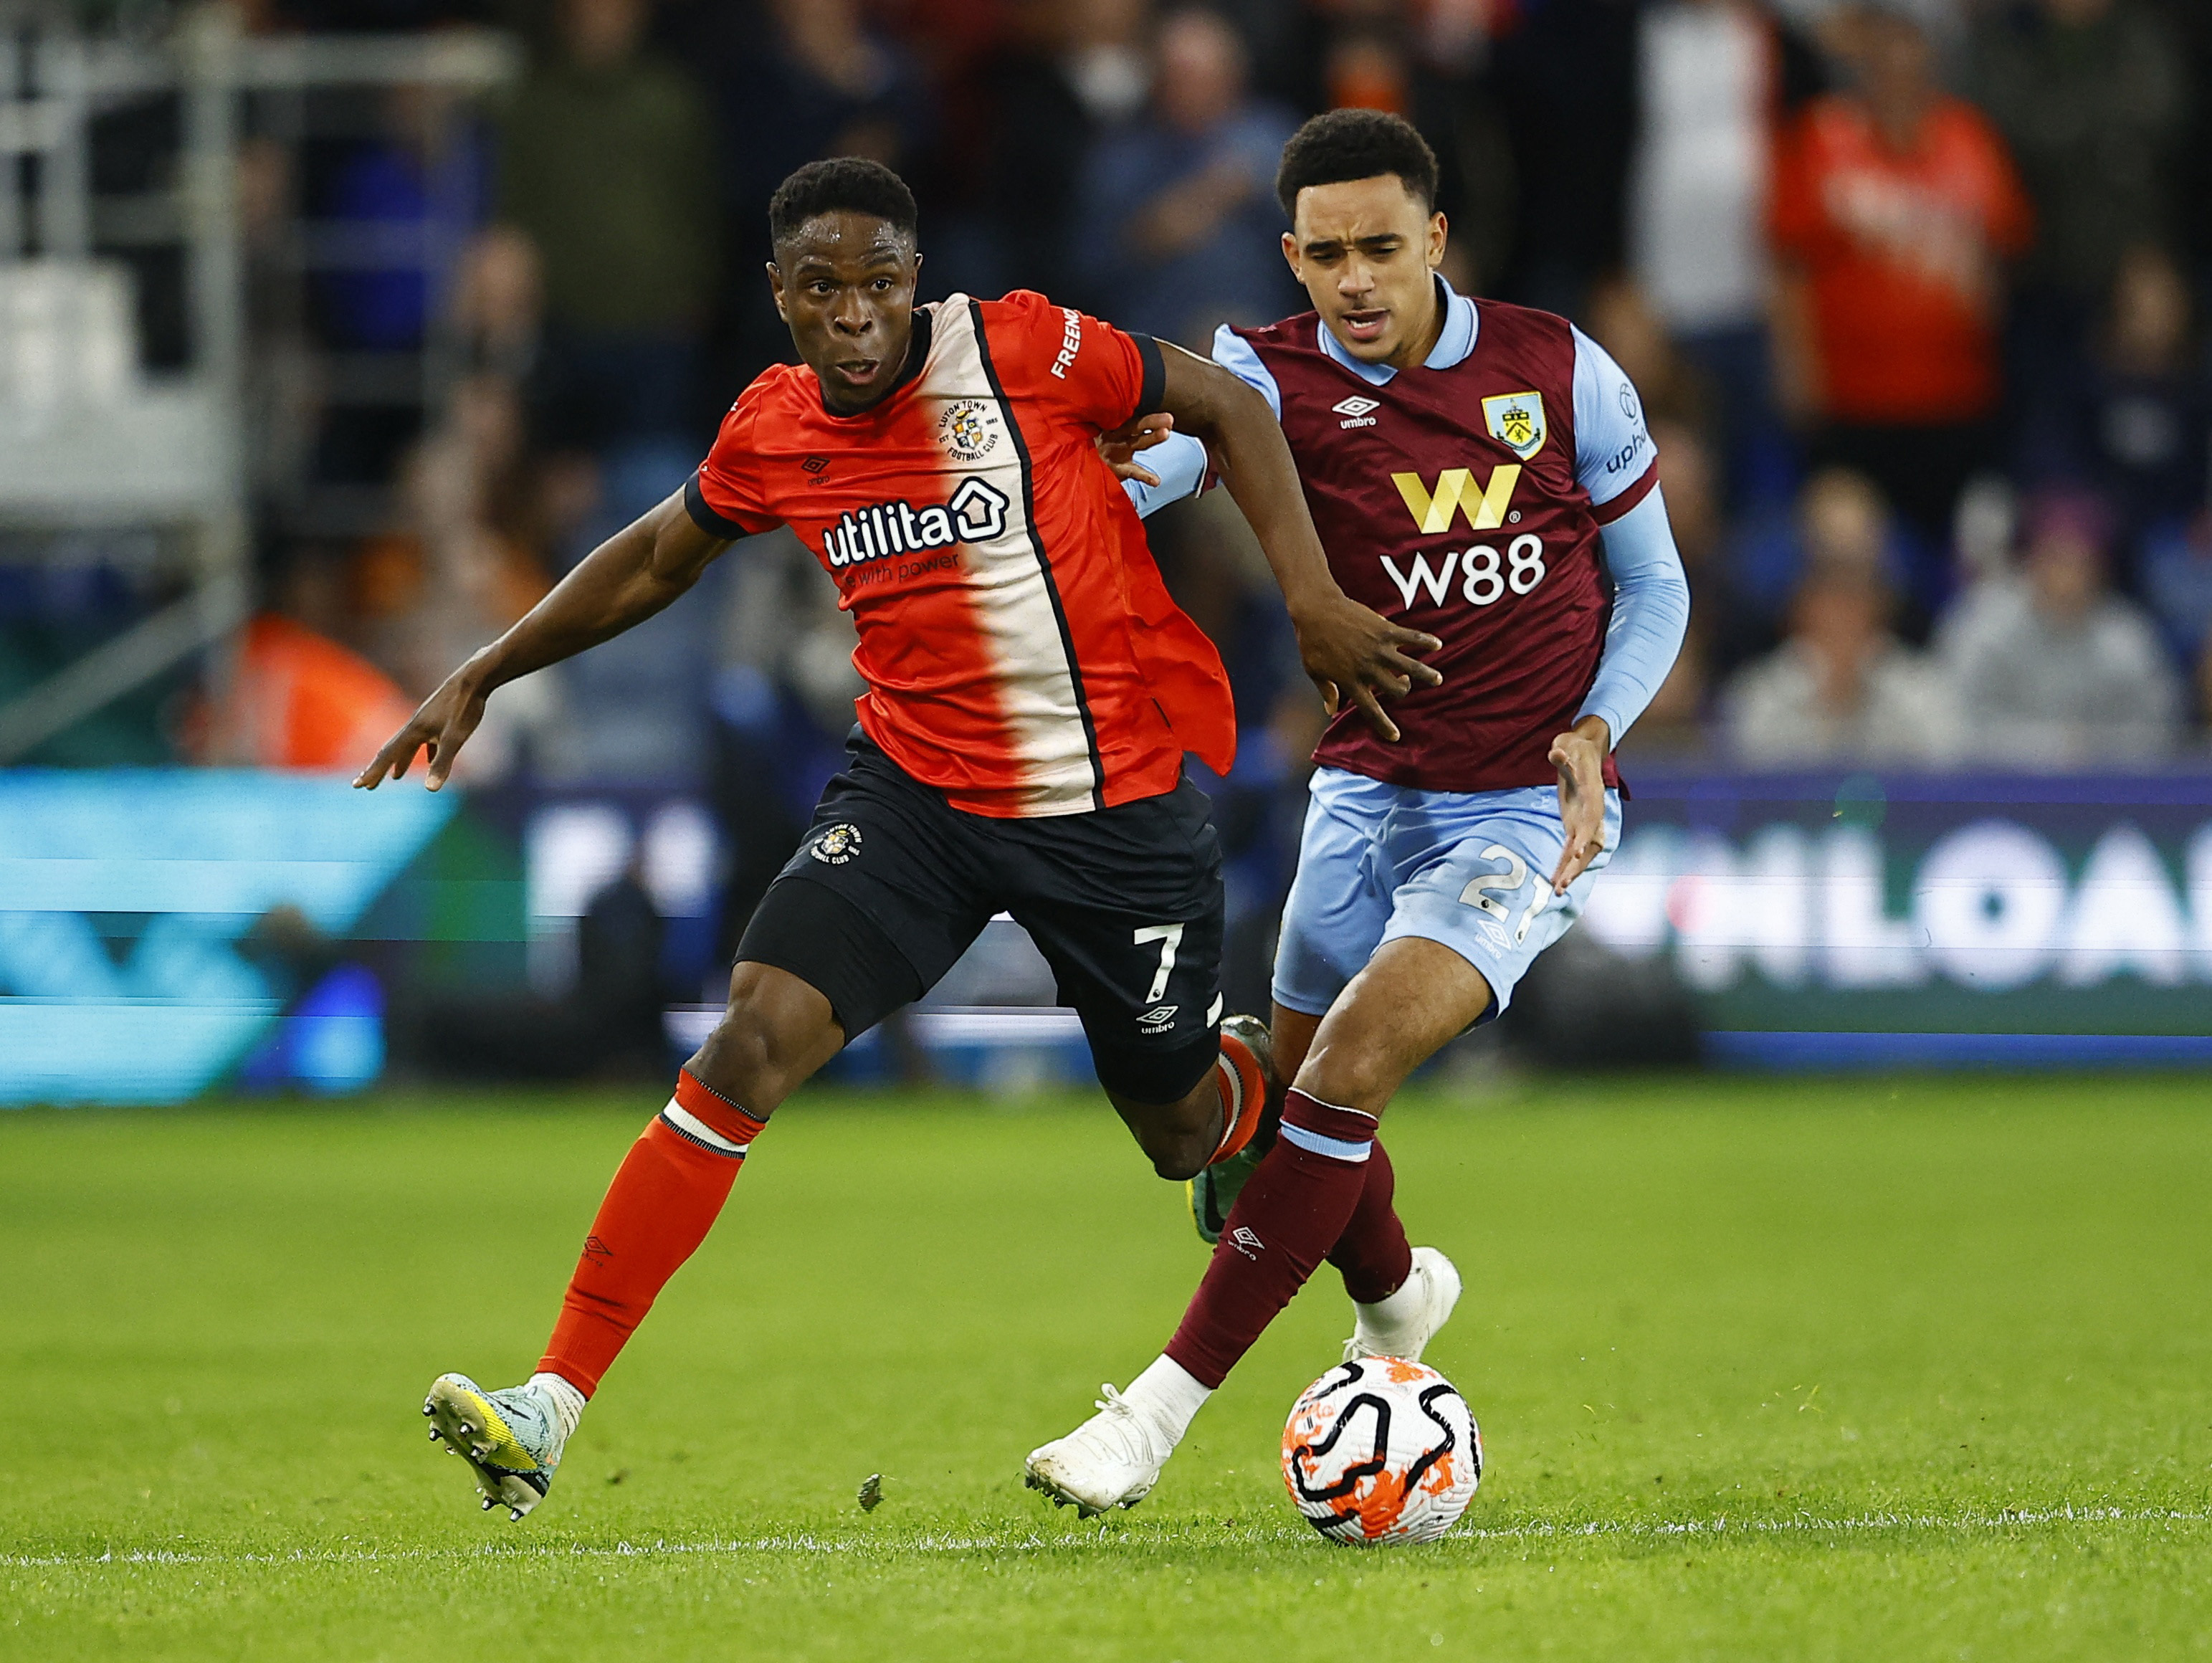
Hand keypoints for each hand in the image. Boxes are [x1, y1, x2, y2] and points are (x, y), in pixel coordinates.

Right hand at [354, 663, 489, 791]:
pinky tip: (431, 757)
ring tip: (396, 776)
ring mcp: (427, 719)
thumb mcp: (455, 738)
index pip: (388, 755)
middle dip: (380, 769)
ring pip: (410, 744)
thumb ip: (442, 763)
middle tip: (366, 784)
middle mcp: (415, 724)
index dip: (373, 772)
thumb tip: (430, 790)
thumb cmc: (465, 707)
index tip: (358, 785)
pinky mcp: (440, 716)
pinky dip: (425, 751)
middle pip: (393, 750)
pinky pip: (427, 739)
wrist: (475, 677)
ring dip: (402, 761)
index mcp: (414, 730)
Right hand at [1096, 411, 1178, 487]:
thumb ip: (1120, 420)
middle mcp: (1116, 434)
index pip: (1135, 414)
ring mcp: (1115, 451)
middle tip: (1169, 417)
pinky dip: (1145, 476)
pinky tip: (1156, 481)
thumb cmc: (1097, 444)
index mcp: (1116, 423)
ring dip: (1152, 438)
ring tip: (1166, 433)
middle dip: (1154, 421)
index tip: (1166, 411)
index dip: (1150, 412)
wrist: (1078, 463)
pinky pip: (1132, 471)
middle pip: (1137, 424)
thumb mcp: (1105, 429)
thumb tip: (1147, 410)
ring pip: (1137, 443)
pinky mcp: (1115, 468)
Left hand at [1288, 590, 1441, 742]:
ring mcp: (1379, 649)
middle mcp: (1368, 669)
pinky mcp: (1385, 630)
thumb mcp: (1314, 670)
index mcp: (1350, 682)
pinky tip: (1437, 644)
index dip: (1384, 725)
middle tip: (1404, 683)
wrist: (1316, 610)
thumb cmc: (1311, 641)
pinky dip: (1426, 641)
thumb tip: (1331, 711)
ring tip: (1437, 680)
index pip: (1371, 710)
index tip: (1395, 736)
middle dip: (1404, 691)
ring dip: (1427, 675)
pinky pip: (1411, 637)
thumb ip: (1326, 691)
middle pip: (1396, 690)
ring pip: (1411, 667)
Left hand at [1546, 715, 1610, 893]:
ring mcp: (1584, 819)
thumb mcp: (1567, 746)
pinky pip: (1572, 848)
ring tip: (1558, 890)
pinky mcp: (1575, 823)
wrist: (1584, 749)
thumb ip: (1562, 755)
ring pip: (1581, 851)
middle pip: (1587, 844)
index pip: (1591, 821)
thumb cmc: (1575, 748)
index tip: (1579, 853)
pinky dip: (1565, 863)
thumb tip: (1556, 752)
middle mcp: (1591, 812)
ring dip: (1571, 871)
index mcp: (1592, 797)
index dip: (1585, 837)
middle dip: (1576, 865)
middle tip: (1561, 884)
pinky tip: (1555, 879)